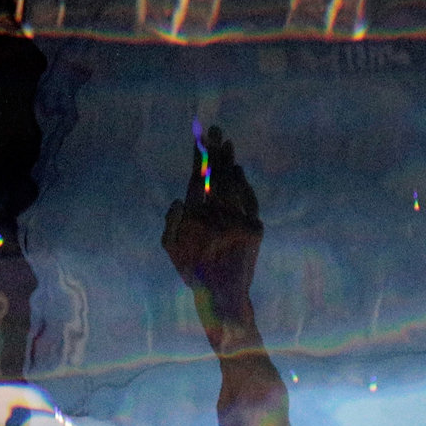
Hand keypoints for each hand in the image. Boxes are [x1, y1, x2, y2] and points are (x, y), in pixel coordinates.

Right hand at [160, 125, 262, 323]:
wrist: (224, 295)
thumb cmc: (194, 272)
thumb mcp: (171, 250)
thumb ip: (171, 223)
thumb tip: (180, 199)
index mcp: (194, 217)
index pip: (196, 179)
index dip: (198, 157)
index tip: (199, 140)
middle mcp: (216, 215)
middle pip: (215, 175)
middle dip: (214, 150)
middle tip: (214, 130)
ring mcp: (237, 220)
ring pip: (232, 183)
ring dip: (229, 161)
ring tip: (226, 143)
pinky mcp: (254, 228)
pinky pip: (249, 199)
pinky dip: (244, 184)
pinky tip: (238, 170)